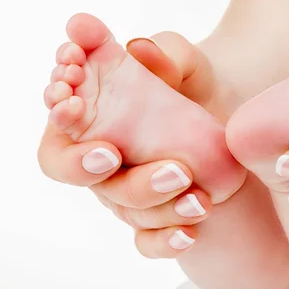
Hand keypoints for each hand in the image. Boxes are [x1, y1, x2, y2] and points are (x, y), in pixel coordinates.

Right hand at [39, 28, 212, 257]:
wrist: (231, 115)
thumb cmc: (192, 84)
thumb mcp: (184, 60)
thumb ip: (162, 51)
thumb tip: (139, 48)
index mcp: (95, 107)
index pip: (58, 113)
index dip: (58, 112)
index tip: (71, 100)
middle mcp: (101, 152)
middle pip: (73, 170)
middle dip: (83, 164)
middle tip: (112, 153)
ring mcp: (125, 187)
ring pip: (120, 205)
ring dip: (146, 194)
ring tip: (183, 175)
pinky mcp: (154, 215)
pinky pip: (148, 240)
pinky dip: (166, 239)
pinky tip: (190, 231)